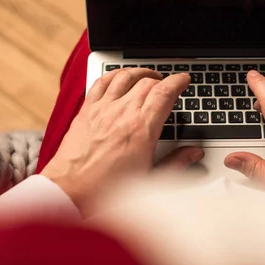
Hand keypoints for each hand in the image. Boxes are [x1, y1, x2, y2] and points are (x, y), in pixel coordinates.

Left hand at [41, 68, 203, 211]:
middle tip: (168, 85)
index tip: (183, 80)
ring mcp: (102, 109)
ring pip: (124, 77)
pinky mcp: (86, 111)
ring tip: (147, 76)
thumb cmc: (106, 189)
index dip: (178, 81)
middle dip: (162, 80)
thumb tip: (193, 153)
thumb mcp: (149, 179)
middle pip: (147, 82)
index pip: (165, 92)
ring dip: (139, 73)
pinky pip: (101, 82)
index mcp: (142, 129)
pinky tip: (118, 78)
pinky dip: (113, 75)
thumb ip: (176, 163)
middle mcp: (122, 113)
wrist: (71, 191)